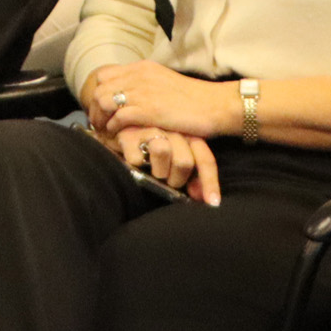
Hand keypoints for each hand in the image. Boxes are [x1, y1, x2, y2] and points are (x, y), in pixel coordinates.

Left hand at [85, 60, 237, 140]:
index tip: (101, 109)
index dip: (99, 92)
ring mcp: (142, 92)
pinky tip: (118, 135)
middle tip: (99, 123)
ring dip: (100, 118)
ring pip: (103, 101)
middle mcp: (138, 76)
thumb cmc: (193, 99)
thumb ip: (145, 85)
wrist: (214, 105)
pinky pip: (118, 117)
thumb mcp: (164, 82)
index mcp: (142, 68)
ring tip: (105, 131)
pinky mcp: (148, 110)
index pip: (105, 75)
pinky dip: (113, 127)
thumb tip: (130, 96)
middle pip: (99, 88)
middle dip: (94, 107)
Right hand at [98, 120, 221, 204]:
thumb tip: (200, 197)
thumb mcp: (175, 156)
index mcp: (188, 134)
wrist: (118, 128)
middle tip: (167, 180)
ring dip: (158, 170)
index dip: (210, 183)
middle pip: (184, 161)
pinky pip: (136, 158)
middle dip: (176, 179)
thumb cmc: (151, 147)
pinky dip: (135, 165)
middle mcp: (171, 129)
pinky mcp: (128, 134)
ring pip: (162, 151)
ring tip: (152, 169)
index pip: (204, 159)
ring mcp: (150, 129)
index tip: (212, 203)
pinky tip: (134, 161)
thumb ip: (190, 175)